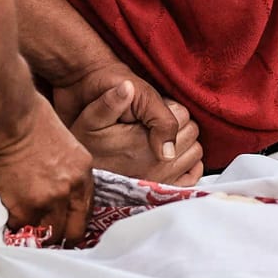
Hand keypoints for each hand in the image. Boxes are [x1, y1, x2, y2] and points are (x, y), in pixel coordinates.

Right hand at [0, 95, 92, 241]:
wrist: (9, 116)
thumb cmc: (29, 118)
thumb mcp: (63, 144)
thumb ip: (64, 170)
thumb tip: (53, 185)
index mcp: (82, 173)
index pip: (85, 213)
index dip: (72, 224)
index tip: (62, 228)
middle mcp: (70, 190)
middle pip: (70, 232)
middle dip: (56, 236)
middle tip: (42, 237)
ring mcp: (48, 201)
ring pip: (45, 235)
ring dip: (33, 233)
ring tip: (21, 229)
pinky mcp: (23, 208)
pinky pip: (18, 228)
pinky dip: (11, 226)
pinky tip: (5, 218)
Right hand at [63, 75, 202, 184]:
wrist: (82, 172)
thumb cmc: (86, 141)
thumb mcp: (91, 118)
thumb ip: (110, 102)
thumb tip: (127, 87)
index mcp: (143, 143)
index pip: (182, 115)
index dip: (169, 108)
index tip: (152, 111)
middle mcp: (158, 164)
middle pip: (191, 132)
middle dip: (179, 124)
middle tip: (157, 125)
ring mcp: (164, 180)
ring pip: (196, 151)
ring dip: (184, 142)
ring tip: (162, 139)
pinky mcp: (167, 191)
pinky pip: (194, 174)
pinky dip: (189, 163)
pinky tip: (172, 155)